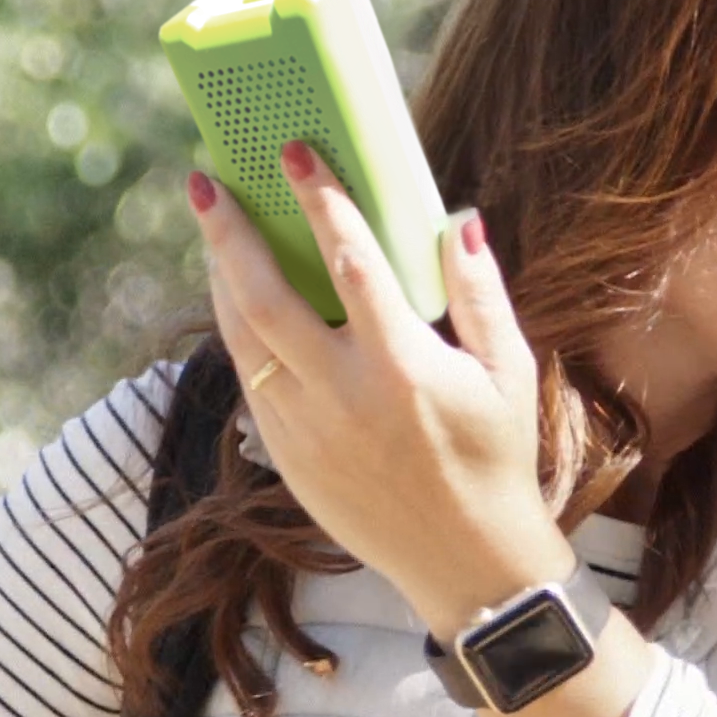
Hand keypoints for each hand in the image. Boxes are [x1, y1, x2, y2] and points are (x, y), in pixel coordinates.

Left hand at [188, 145, 570, 633]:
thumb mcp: (509, 373)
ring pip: (242, 340)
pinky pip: (248, 381)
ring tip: (212, 228)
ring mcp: (305, 430)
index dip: (320, 202)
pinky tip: (235, 298)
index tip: (296, 153)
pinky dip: (236, 333)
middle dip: (229, 232)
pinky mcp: (287, 458)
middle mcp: (342, 396)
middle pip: (265, 297)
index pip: (350, 262)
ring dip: (220, 277)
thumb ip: (481, 293)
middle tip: (207, 179)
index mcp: (402, 367)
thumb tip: (458, 219)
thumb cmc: (496, 459)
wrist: (465, 564)